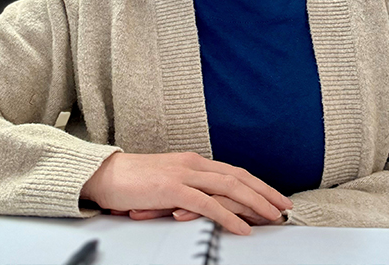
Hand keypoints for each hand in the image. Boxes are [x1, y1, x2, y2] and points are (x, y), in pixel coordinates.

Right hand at [81, 152, 292, 234]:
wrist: (103, 175)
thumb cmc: (131, 181)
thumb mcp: (166, 182)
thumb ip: (188, 190)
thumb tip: (208, 204)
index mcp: (192, 162)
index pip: (234, 171)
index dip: (258, 183)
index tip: (275, 196)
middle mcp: (192, 164)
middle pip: (239, 177)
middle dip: (265, 192)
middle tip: (284, 206)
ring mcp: (183, 175)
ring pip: (229, 188)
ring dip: (255, 203)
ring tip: (272, 217)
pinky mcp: (172, 189)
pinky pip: (208, 204)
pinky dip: (229, 216)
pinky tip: (243, 227)